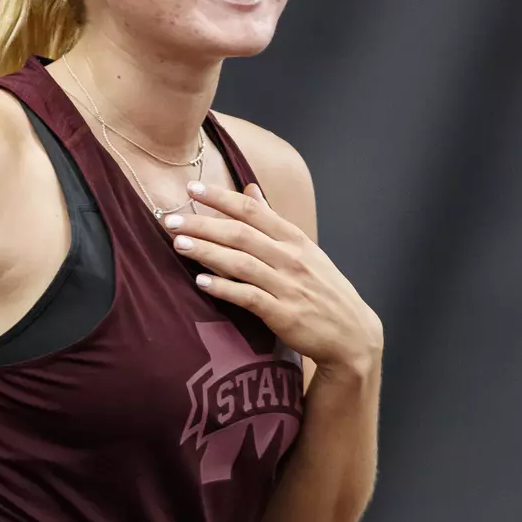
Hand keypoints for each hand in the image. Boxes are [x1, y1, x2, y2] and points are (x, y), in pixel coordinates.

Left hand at [164, 182, 382, 373]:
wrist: (352, 333)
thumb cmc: (322, 288)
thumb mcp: (303, 249)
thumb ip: (272, 220)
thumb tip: (250, 189)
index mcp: (294, 238)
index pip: (253, 211)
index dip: (221, 198)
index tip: (191, 188)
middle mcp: (291, 258)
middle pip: (241, 234)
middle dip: (203, 225)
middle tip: (170, 220)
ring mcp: (288, 286)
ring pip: (242, 263)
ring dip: (207, 252)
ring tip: (178, 244)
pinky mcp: (284, 314)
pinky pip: (249, 297)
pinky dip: (225, 288)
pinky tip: (201, 282)